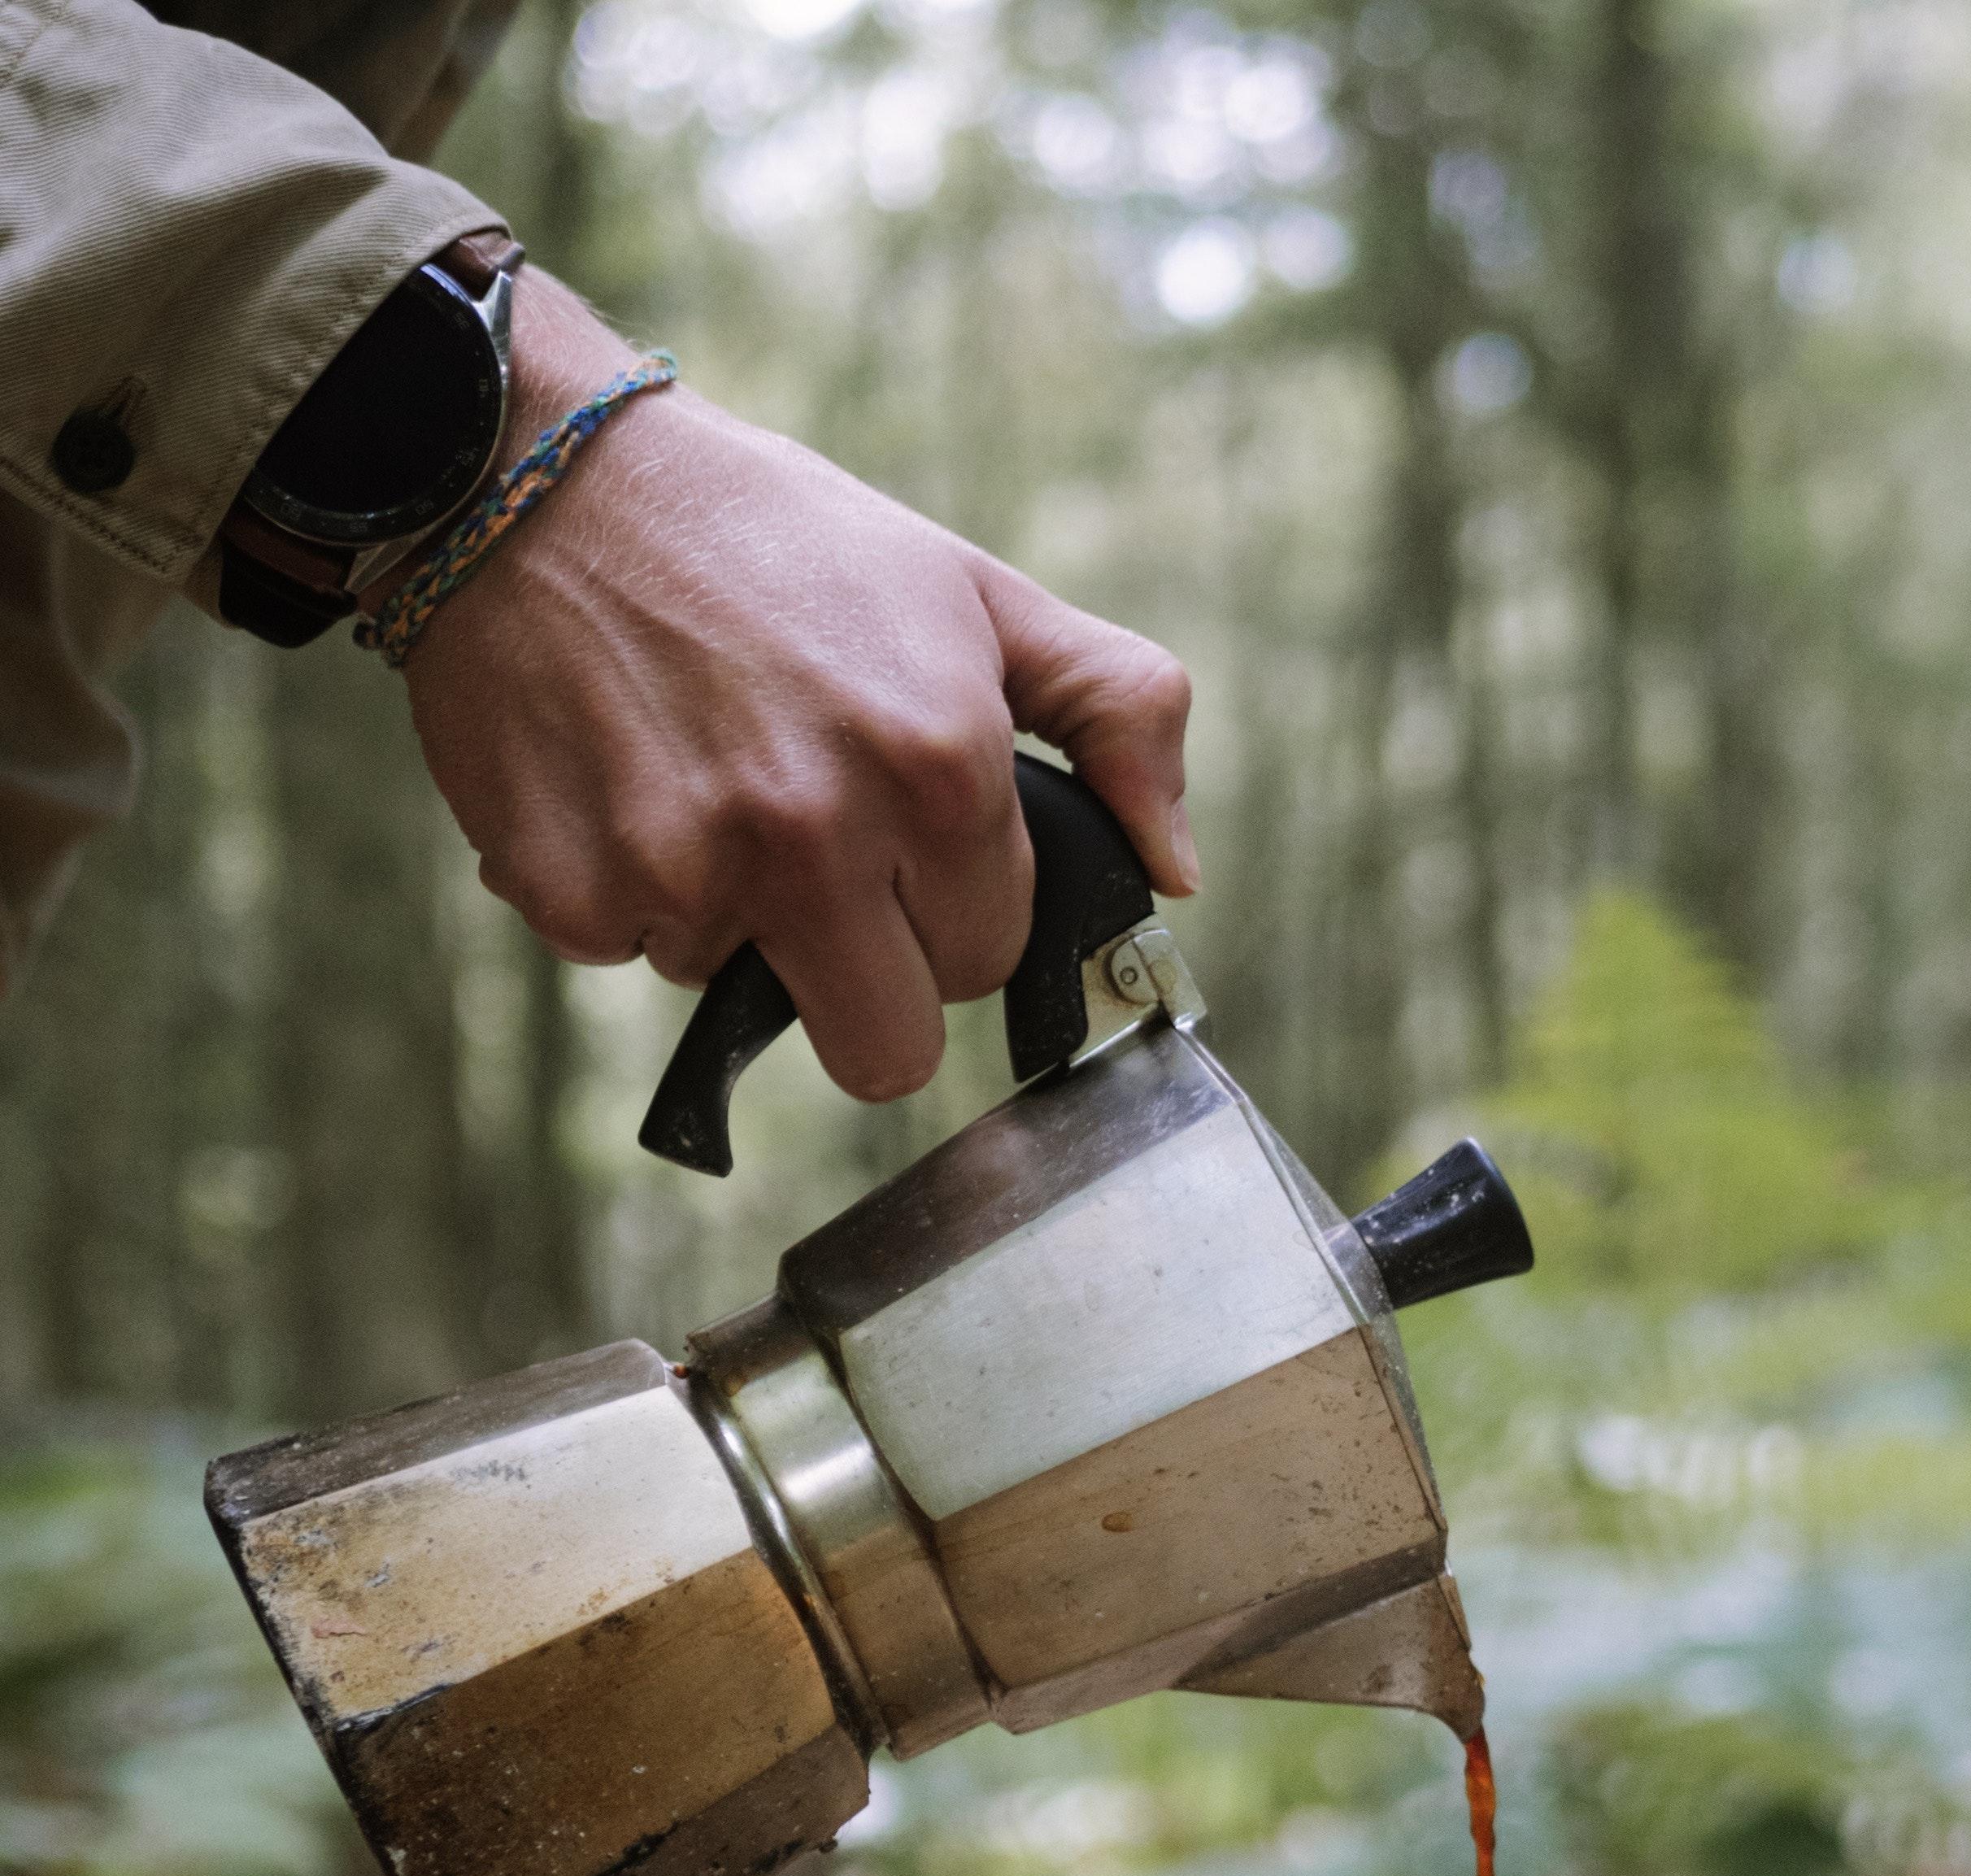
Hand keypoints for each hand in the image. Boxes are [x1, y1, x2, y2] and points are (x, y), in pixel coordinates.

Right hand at [399, 275, 1194, 1103]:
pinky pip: (624, 950)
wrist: (535, 472)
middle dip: (866, 984)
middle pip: (884, 1053)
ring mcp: (686, 871)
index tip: (902, 837)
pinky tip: (617, 773)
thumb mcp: (976, 593)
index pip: (982, 959)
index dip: (947, 909)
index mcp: (938, 766)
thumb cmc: (776, 539)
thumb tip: (1179, 871)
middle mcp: (816, 832)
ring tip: (700, 774)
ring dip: (730, 916)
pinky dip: (622, 885)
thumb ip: (1117, 716)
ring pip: (738, 993)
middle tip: (821, 871)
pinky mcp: (571, 891)